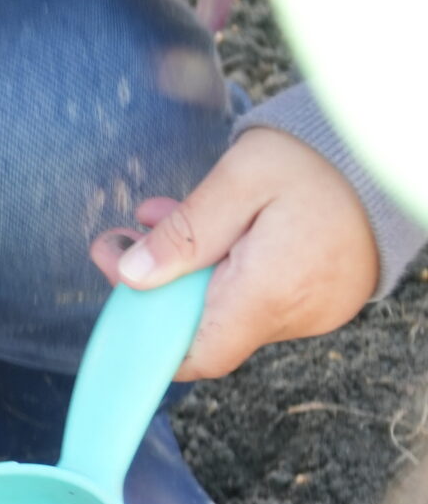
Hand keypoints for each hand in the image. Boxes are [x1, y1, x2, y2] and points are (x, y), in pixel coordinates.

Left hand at [89, 127, 376, 381]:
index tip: (121, 302)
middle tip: (124, 242)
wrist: (383, 147)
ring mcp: (315, 310)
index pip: (199, 356)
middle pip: (207, 327)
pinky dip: (228, 270)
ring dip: (190, 271)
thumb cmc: (316, 157)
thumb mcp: (240, 179)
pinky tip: (208, 229)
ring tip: (160, 218)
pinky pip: (262, 297)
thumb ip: (185, 231)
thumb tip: (133, 275)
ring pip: (231, 308)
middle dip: (160, 286)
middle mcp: (296, 313)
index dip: (153, 344)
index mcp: (271, 292)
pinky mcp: (324, 298)